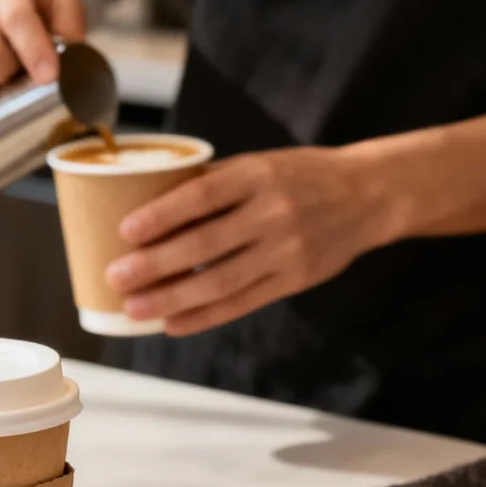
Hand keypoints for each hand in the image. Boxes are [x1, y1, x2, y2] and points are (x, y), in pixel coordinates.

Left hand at [106, 148, 402, 335]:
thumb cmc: (304, 175)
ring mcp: (286, 250)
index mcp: (259, 175)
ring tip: (135, 309)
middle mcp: (273, 213)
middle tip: (116, 277)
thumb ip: (217, 183)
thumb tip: (154, 202)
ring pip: (220, 281)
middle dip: (155, 265)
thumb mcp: (262, 163)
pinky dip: (205, 316)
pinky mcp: (294, 280)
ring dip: (172, 299)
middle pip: (205, 244)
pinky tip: (173, 323)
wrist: (369, 195)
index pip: (202, 196)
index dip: (161, 216)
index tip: (125, 231)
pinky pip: (243, 303)